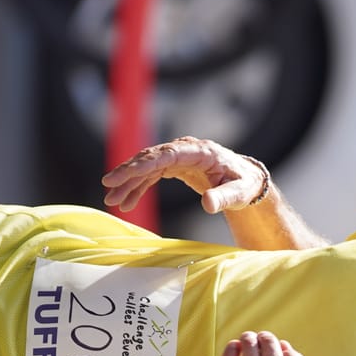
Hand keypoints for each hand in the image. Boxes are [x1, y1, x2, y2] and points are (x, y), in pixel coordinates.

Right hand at [101, 135, 268, 214]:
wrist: (246, 181)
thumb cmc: (245, 185)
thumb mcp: (240, 194)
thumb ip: (224, 198)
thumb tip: (207, 204)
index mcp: (201, 151)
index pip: (167, 154)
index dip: (143, 164)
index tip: (124, 174)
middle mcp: (186, 150)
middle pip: (151, 158)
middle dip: (128, 172)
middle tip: (108, 187)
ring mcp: (178, 157)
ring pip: (147, 167)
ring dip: (128, 182)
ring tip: (112, 199)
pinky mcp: (175, 166)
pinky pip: (151, 175)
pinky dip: (138, 187)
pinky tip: (126, 201)